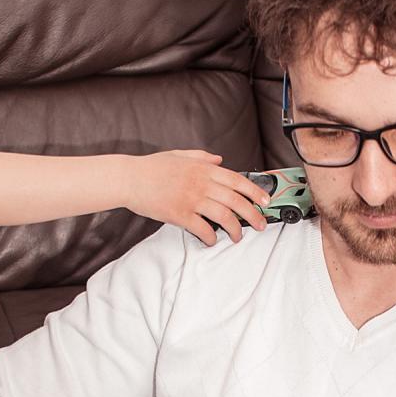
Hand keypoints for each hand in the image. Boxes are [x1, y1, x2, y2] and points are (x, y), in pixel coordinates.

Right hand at [126, 151, 269, 246]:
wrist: (129, 178)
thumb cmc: (152, 167)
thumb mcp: (180, 155)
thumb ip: (202, 157)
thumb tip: (220, 160)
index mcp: (203, 169)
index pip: (237, 180)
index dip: (255, 192)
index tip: (265, 201)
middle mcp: (201, 184)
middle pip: (236, 201)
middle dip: (252, 215)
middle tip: (260, 225)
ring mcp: (191, 200)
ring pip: (224, 217)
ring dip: (235, 230)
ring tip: (238, 237)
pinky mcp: (180, 215)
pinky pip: (202, 229)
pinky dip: (210, 238)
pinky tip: (212, 241)